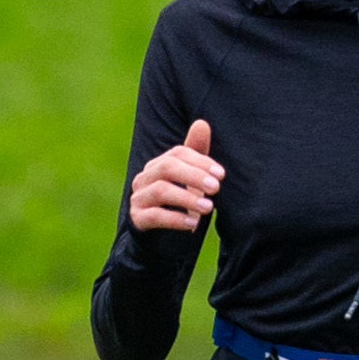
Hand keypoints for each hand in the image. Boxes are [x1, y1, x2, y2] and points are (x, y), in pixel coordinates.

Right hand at [130, 116, 221, 234]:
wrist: (160, 237)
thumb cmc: (179, 202)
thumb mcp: (191, 180)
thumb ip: (197, 154)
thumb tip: (202, 123)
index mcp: (159, 164)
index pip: (178, 154)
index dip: (200, 161)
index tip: (221, 175)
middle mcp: (145, 177)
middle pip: (167, 167)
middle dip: (194, 176)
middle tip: (216, 188)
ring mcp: (138, 198)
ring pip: (160, 191)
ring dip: (187, 198)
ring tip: (208, 208)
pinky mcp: (137, 219)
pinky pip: (153, 216)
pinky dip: (174, 219)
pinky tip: (192, 224)